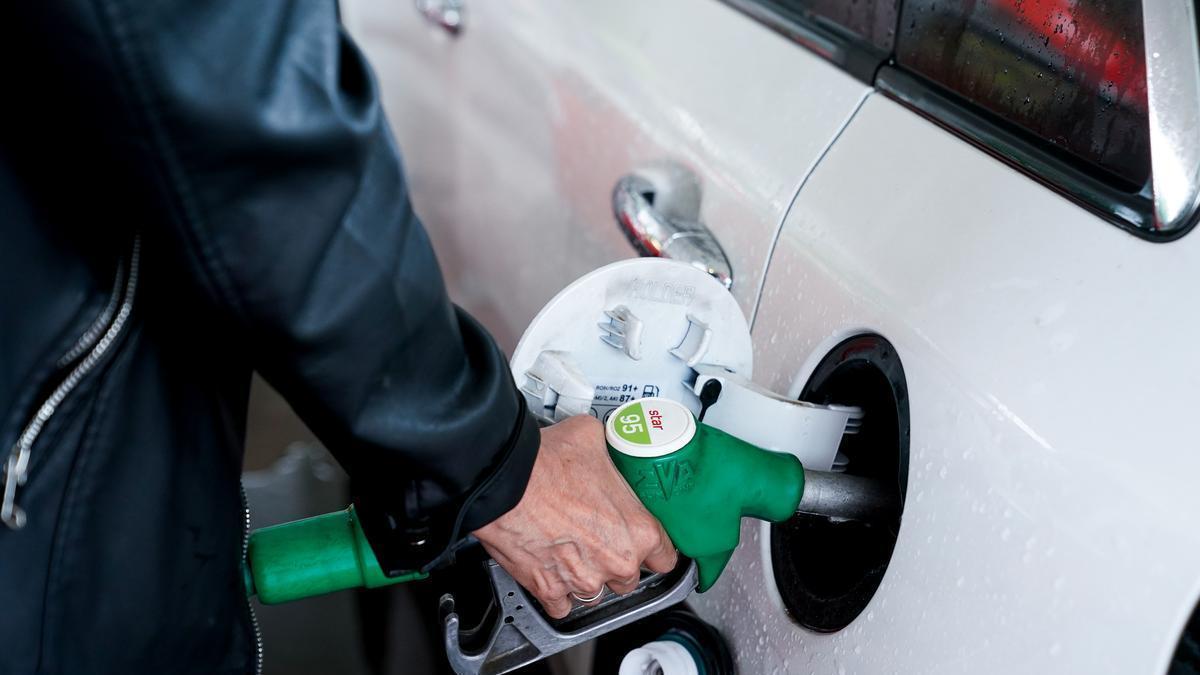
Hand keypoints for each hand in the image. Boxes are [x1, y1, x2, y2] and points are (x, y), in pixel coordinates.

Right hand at [472, 415, 677, 618]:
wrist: (502, 481)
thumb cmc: (546, 463)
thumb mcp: (593, 438)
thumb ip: (610, 453)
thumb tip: (606, 446)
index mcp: (638, 530)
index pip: (666, 557)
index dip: (654, 548)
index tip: (645, 544)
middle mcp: (616, 561)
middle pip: (630, 577)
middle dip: (616, 560)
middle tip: (599, 537)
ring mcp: (583, 580)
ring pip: (596, 592)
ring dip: (588, 575)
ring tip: (572, 550)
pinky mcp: (549, 590)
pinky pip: (561, 605)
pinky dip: (557, 592)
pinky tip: (553, 570)